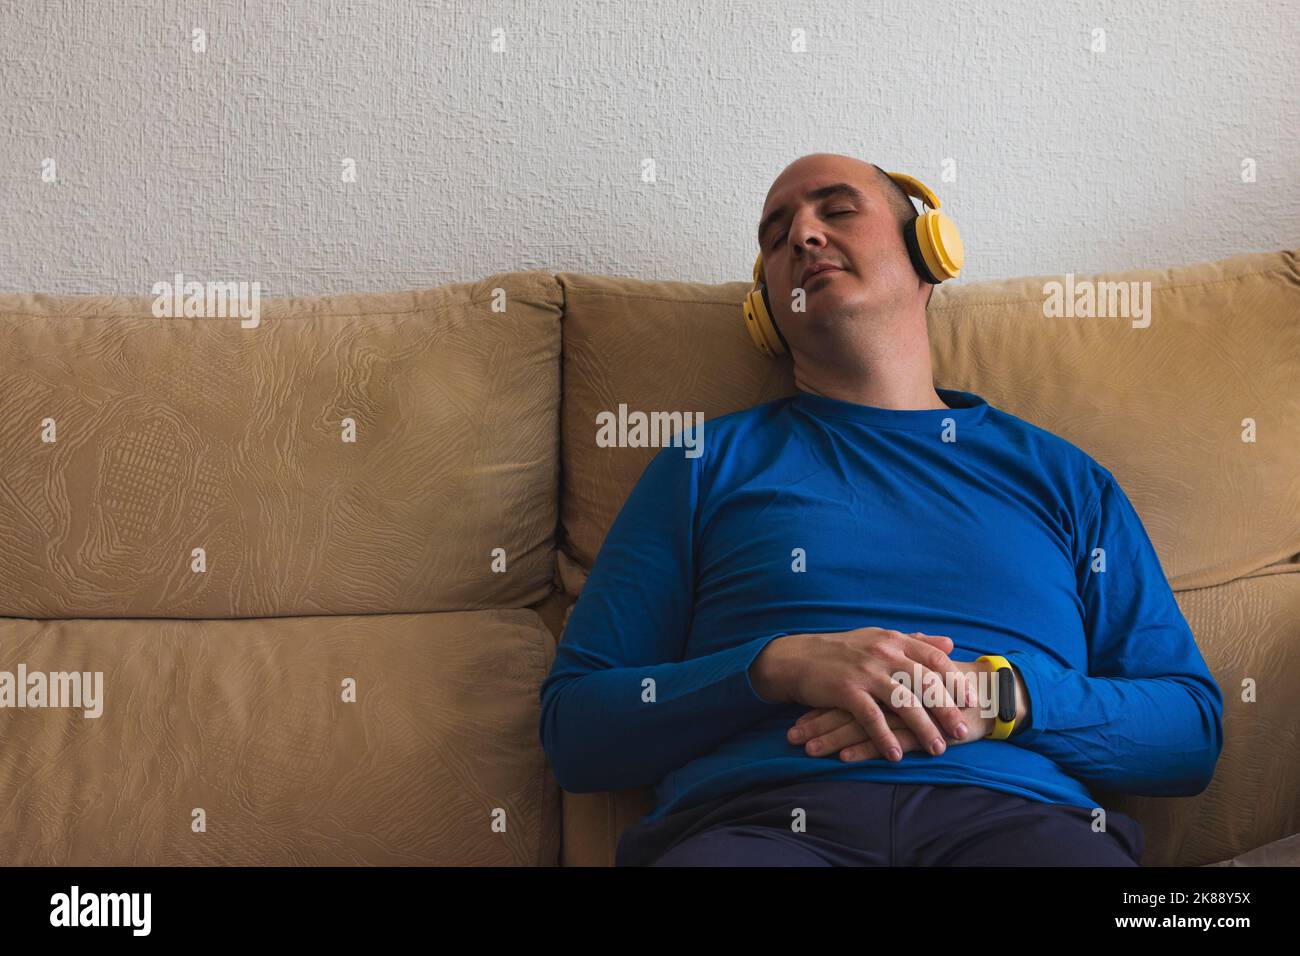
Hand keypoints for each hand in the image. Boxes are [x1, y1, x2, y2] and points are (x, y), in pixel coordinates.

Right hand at [750, 627, 974, 761]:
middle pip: (925, 682)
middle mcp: (883, 653)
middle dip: (946, 709)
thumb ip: (915, 641)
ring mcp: (865, 672)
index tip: (970, 700)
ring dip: (923, 729)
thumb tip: (950, 642)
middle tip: (961, 731)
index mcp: (893, 640)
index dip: (954, 680)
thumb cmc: (840, 651)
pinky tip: (898, 755)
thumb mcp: (879, 638)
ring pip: (904, 702)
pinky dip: (886, 738)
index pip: (934, 658)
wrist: (797, 658)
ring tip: (938, 749)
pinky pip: (872, 718)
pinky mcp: (846, 691)